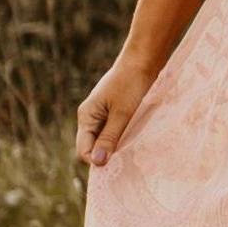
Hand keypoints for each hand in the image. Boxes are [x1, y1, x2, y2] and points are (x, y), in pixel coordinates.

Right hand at [76, 50, 160, 166]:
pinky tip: (137, 141)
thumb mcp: (122, 113)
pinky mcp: (116, 112)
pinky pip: (116, 132)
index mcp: (86, 117)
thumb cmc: (131, 84)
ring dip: (117, 147)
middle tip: (128, 161)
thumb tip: (97, 162)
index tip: (117, 166)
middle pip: (93, 147)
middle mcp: (91, 117)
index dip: (97, 161)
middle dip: (107, 155)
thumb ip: (109, 137)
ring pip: (106, 140)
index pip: (84, 149)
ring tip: (134, 151)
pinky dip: (124, 138)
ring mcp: (103, 115)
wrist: (144, 60)